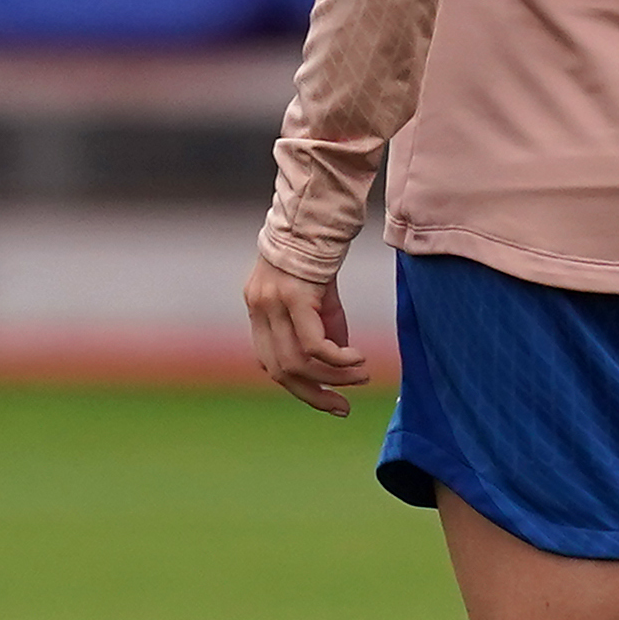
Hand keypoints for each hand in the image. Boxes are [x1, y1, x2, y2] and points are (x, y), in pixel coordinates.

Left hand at [244, 251, 371, 416]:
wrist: (318, 212)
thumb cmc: (319, 252)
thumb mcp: (316, 296)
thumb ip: (322, 328)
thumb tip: (338, 362)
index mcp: (258, 311)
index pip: (269, 364)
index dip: (298, 388)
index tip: (328, 401)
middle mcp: (259, 310)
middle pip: (280, 371)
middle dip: (313, 394)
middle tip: (343, 407)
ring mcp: (273, 304)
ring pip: (298, 362)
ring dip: (332, 378)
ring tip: (360, 376)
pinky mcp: (294, 297)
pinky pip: (314, 344)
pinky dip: (337, 360)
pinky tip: (357, 360)